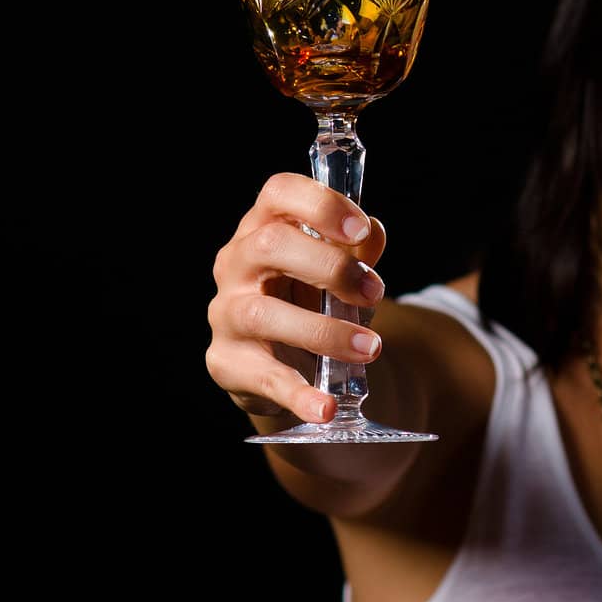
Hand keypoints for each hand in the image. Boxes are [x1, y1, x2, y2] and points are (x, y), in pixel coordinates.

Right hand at [206, 172, 386, 424]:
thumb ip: (358, 248)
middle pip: (270, 245)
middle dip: (330, 267)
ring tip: (370, 348)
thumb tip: (373, 233)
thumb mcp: (338, 267)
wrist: (289, 358)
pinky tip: (326, 408)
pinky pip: (262, 377)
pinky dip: (298, 395)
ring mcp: (226, 312)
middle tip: (375, 290)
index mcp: (263, 225)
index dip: (320, 204)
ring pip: (264, 314)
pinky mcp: (225, 362)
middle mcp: (236, 262)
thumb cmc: (311, 295)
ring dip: (324, 331)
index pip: (278, 193)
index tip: (361, 228)